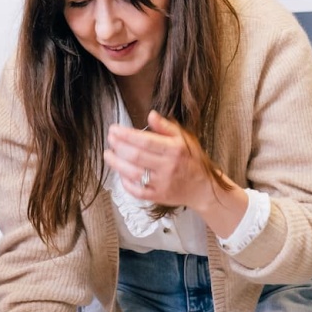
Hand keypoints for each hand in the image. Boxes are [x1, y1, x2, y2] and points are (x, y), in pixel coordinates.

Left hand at [105, 112, 243, 225]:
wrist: (203, 188)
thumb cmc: (192, 160)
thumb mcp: (185, 138)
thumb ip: (167, 127)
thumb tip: (151, 115)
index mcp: (174, 150)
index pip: (146, 141)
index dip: (126, 135)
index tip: (114, 129)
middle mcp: (168, 167)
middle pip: (136, 156)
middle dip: (119, 146)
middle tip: (110, 138)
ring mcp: (162, 184)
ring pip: (134, 174)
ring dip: (117, 164)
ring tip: (108, 154)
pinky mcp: (158, 197)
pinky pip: (137, 191)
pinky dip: (125, 183)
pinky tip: (120, 173)